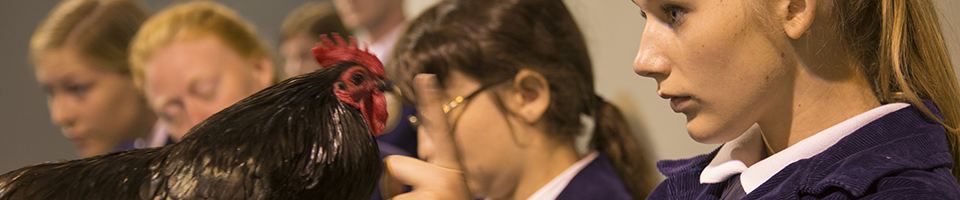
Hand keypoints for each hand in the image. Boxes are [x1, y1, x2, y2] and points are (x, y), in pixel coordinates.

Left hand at [380, 74, 471, 199]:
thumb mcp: (442, 185)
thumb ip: (426, 166)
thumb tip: (403, 153)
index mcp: (452, 169)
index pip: (440, 130)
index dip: (431, 102)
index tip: (424, 76)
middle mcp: (447, 177)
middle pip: (394, 164)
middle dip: (392, 183)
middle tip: (415, 198)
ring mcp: (435, 192)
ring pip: (388, 187)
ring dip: (395, 199)